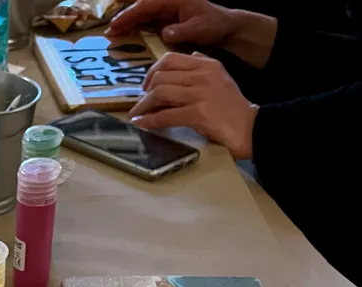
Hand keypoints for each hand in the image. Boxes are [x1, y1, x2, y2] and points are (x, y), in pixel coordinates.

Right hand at [107, 0, 235, 46]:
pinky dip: (134, 30)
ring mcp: (164, 11)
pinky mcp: (163, 21)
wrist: (224, 28)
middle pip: (140, 9)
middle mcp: (166, 2)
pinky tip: (124, 38)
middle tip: (108, 33)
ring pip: (140, 16)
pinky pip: (145, 24)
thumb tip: (164, 33)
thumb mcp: (201, 28)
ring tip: (111, 36)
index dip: (130, 14)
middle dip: (123, 19)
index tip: (116, 24)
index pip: (147, 5)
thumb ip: (182, 31)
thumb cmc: (214, 24)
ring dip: (126, 25)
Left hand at [129, 52, 256, 158]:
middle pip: (161, 76)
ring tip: (138, 114)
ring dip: (143, 106)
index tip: (146, 85)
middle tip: (141, 102)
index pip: (170, 59)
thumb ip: (204, 65)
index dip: (152, 71)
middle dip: (145, 91)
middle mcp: (203, 75)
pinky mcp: (198, 113)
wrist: (252, 128)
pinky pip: (165, 115)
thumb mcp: (221, 78)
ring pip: (160, 93)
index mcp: (207, 65)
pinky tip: (141, 124)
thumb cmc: (233, 107)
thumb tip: (190, 55)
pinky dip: (149, 121)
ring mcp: (200, 94)